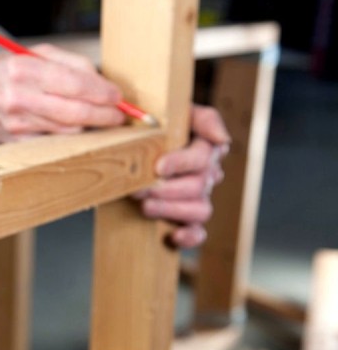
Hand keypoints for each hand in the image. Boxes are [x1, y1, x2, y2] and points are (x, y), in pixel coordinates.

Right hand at [0, 45, 124, 141]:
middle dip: (103, 116)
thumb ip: (70, 63)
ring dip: (89, 127)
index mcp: (26, 69)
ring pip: (67, 130)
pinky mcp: (15, 141)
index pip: (74, 83)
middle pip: (75, 112)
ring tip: (100, 121)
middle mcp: (20, 97)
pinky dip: (69, 137)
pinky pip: (53, 142)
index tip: (118, 98)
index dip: (102, 93)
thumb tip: (102, 83)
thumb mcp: (34, 53)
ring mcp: (17, 123)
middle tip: (118, 117)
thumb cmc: (5, 71)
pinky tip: (76, 130)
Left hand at [133, 104, 230, 248]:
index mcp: (204, 147)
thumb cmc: (151, 128)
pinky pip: (198, 233)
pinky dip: (189, 237)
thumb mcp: (172, 113)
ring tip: (145, 206)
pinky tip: (173, 236)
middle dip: (166, 189)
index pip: (203, 156)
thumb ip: (203, 119)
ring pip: (200, 209)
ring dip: (172, 209)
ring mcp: (197, 197)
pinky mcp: (187, 219)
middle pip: (198, 185)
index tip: (158, 167)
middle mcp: (205, 174)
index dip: (182, 163)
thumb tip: (222, 139)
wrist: (128, 147)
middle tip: (138, 189)